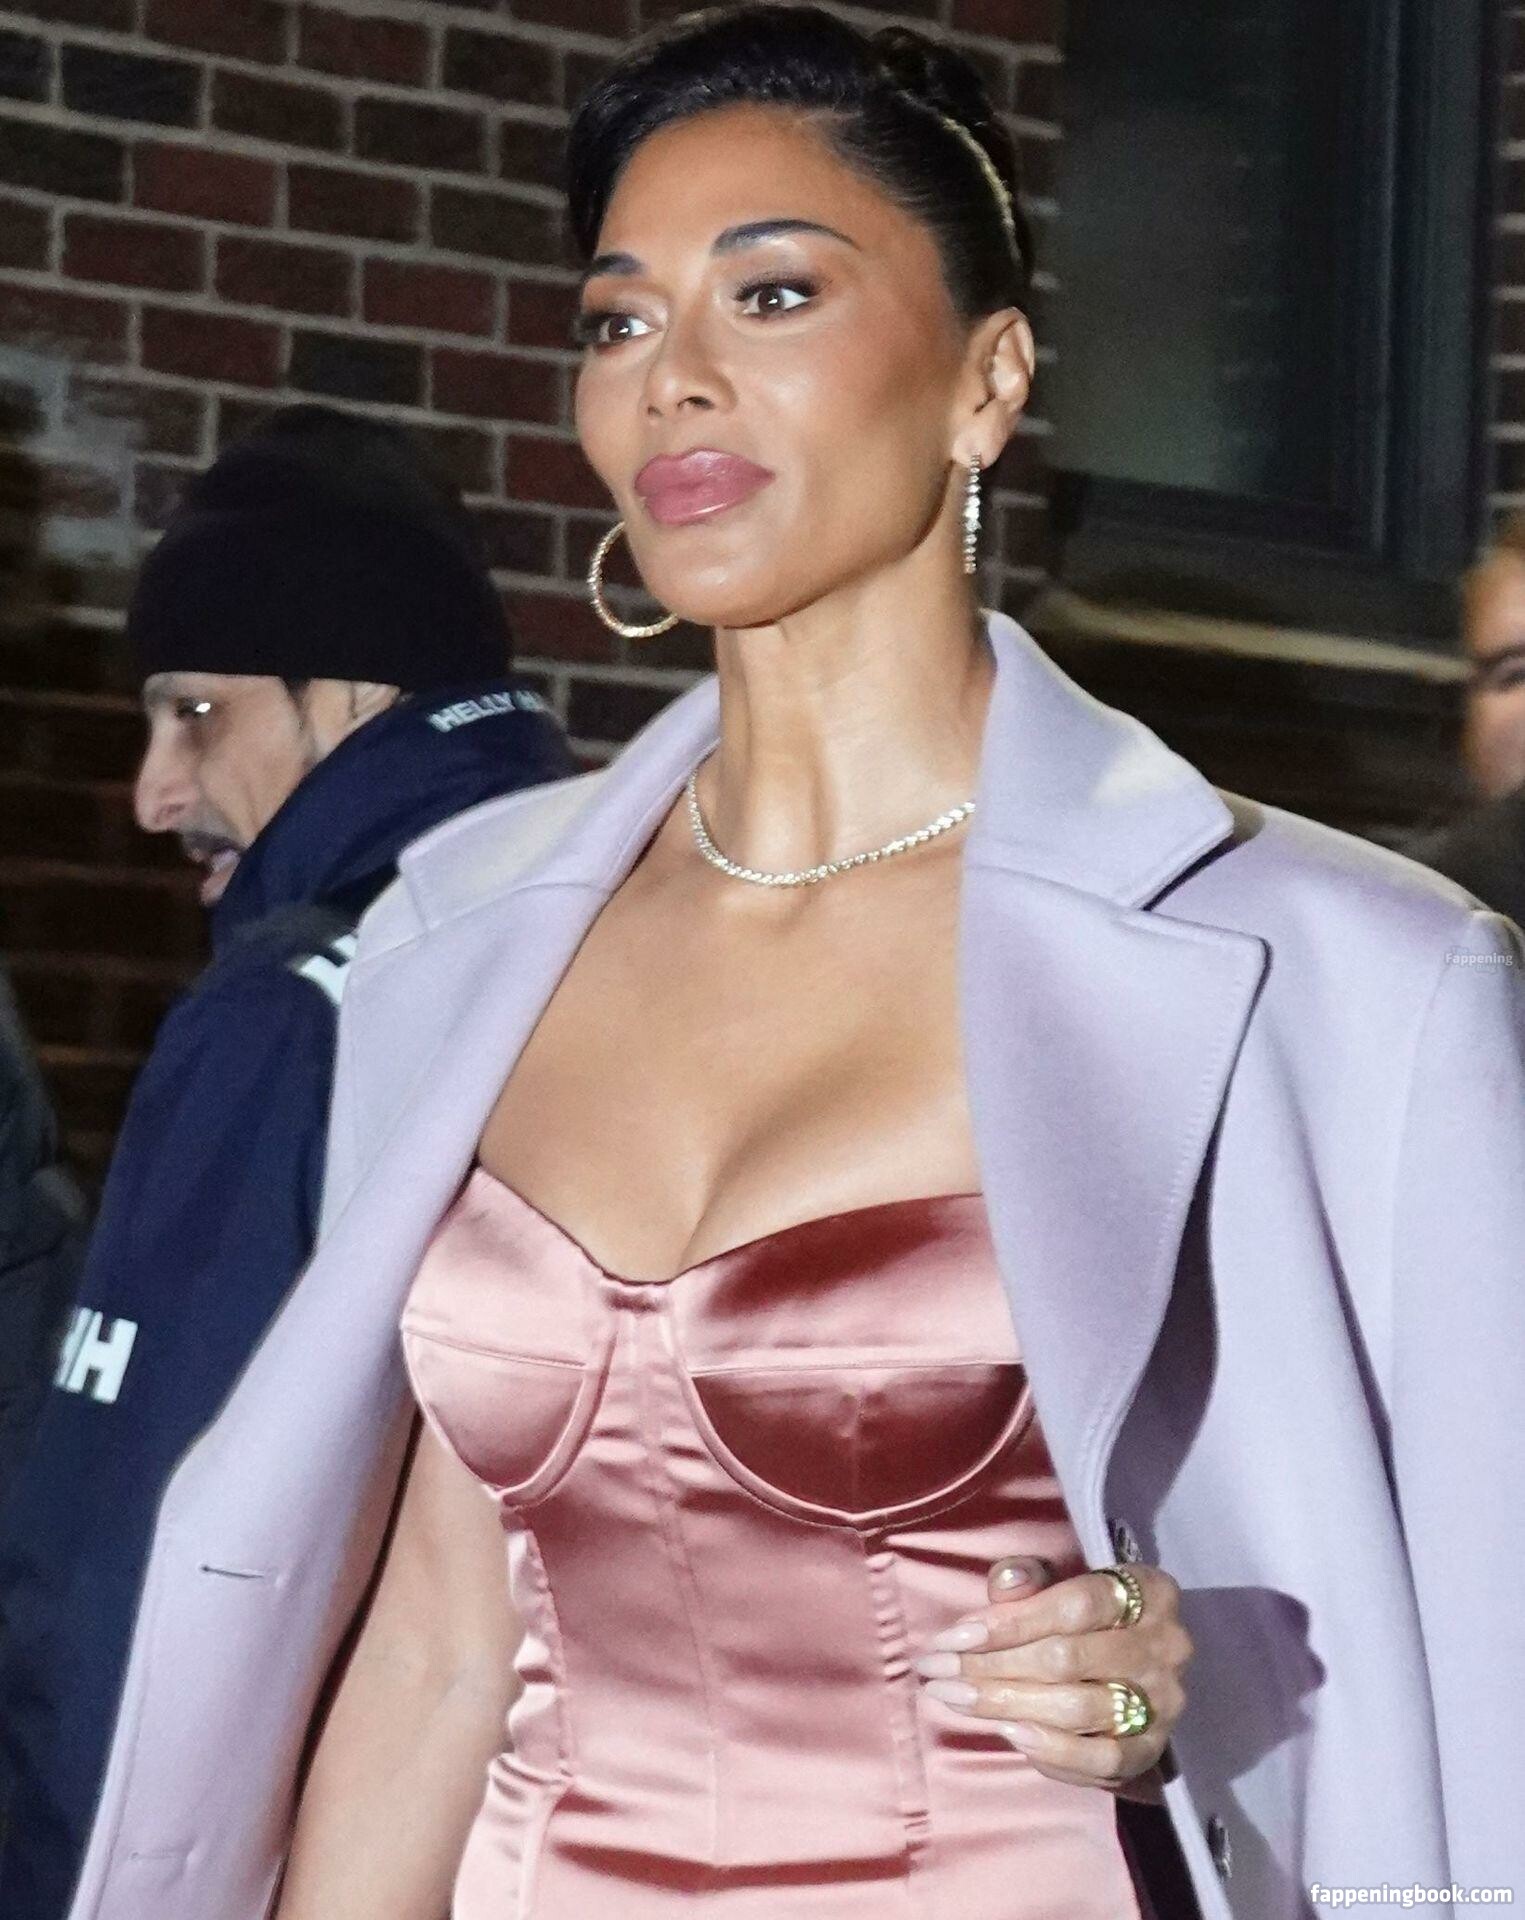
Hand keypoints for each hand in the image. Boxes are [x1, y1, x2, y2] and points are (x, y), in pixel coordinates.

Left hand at [913, 1555, 1191, 1796]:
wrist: (1125, 1673)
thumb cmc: (1080, 1618)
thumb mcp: (1055, 1585)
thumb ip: (1027, 1580)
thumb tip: (1007, 1582)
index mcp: (1148, 1591)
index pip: (1075, 1603)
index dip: (1009, 1621)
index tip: (952, 1636)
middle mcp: (1167, 1645)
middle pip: (1067, 1658)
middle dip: (991, 1665)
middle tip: (936, 1670)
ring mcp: (1165, 1702)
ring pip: (1078, 1707)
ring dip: (1006, 1704)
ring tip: (954, 1697)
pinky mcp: (1153, 1750)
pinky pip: (1101, 1760)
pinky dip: (1052, 1750)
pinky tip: (1008, 1733)